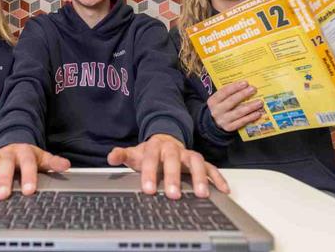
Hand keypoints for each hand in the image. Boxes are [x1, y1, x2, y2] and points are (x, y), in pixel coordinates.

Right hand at [0, 143, 69, 199]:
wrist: (13, 145)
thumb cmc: (28, 157)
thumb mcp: (42, 158)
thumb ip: (53, 162)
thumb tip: (66, 165)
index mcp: (24, 152)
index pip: (28, 164)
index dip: (28, 177)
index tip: (29, 191)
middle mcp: (7, 154)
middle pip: (5, 166)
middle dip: (3, 181)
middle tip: (2, 195)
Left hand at [107, 134, 229, 199]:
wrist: (164, 140)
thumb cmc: (149, 153)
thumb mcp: (134, 153)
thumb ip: (122, 155)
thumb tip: (111, 157)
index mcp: (155, 146)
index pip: (150, 158)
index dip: (149, 173)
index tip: (148, 189)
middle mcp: (173, 148)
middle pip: (174, 159)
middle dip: (174, 177)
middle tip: (174, 195)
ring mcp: (187, 154)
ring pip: (195, 161)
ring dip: (199, 177)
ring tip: (202, 194)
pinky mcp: (199, 161)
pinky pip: (211, 167)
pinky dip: (218, 177)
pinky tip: (223, 190)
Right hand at [207, 81, 262, 131]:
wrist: (215, 123)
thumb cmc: (221, 107)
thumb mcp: (220, 99)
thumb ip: (229, 93)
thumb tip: (246, 85)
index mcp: (213, 101)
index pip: (224, 92)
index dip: (235, 87)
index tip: (245, 83)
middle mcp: (217, 110)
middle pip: (231, 101)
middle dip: (243, 94)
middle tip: (253, 89)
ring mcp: (223, 120)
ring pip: (238, 112)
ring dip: (250, 107)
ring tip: (260, 102)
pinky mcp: (229, 128)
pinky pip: (241, 122)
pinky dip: (250, 117)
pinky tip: (258, 113)